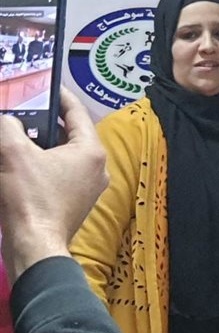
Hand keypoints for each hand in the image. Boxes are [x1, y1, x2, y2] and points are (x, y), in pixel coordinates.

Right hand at [0, 89, 108, 283]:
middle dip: (45, 122)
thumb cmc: (31, 200)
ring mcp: (87, 188)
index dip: (59, 96)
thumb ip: (9, 127)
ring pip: (62, 156)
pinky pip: (58, 175)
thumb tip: (8, 120)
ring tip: (18, 137)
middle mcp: (96, 168)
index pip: (77, 113)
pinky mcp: (73, 203)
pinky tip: (18, 165)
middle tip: (25, 111)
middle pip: (69, 134)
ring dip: (40, 145)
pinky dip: (40, 166)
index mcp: (91, 151)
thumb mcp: (13, 154)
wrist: (34, 246)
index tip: (46, 85)